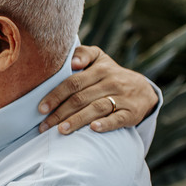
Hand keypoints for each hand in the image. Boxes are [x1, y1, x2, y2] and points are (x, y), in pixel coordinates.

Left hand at [37, 46, 158, 133]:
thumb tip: (71, 61)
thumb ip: (83, 54)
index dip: (56, 95)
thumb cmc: (111, 75)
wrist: (144, 90)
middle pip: (81, 98)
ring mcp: (122, 98)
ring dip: (77, 120)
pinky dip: (106, 124)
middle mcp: (111, 82)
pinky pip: (118, 119)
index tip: (41, 108)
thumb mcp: (99, 59)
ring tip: (60, 130)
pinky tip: (93, 129)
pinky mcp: (131, 113)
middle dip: (60, 112)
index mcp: (100, 69)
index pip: (73, 82)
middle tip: (43, 126)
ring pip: (97, 108)